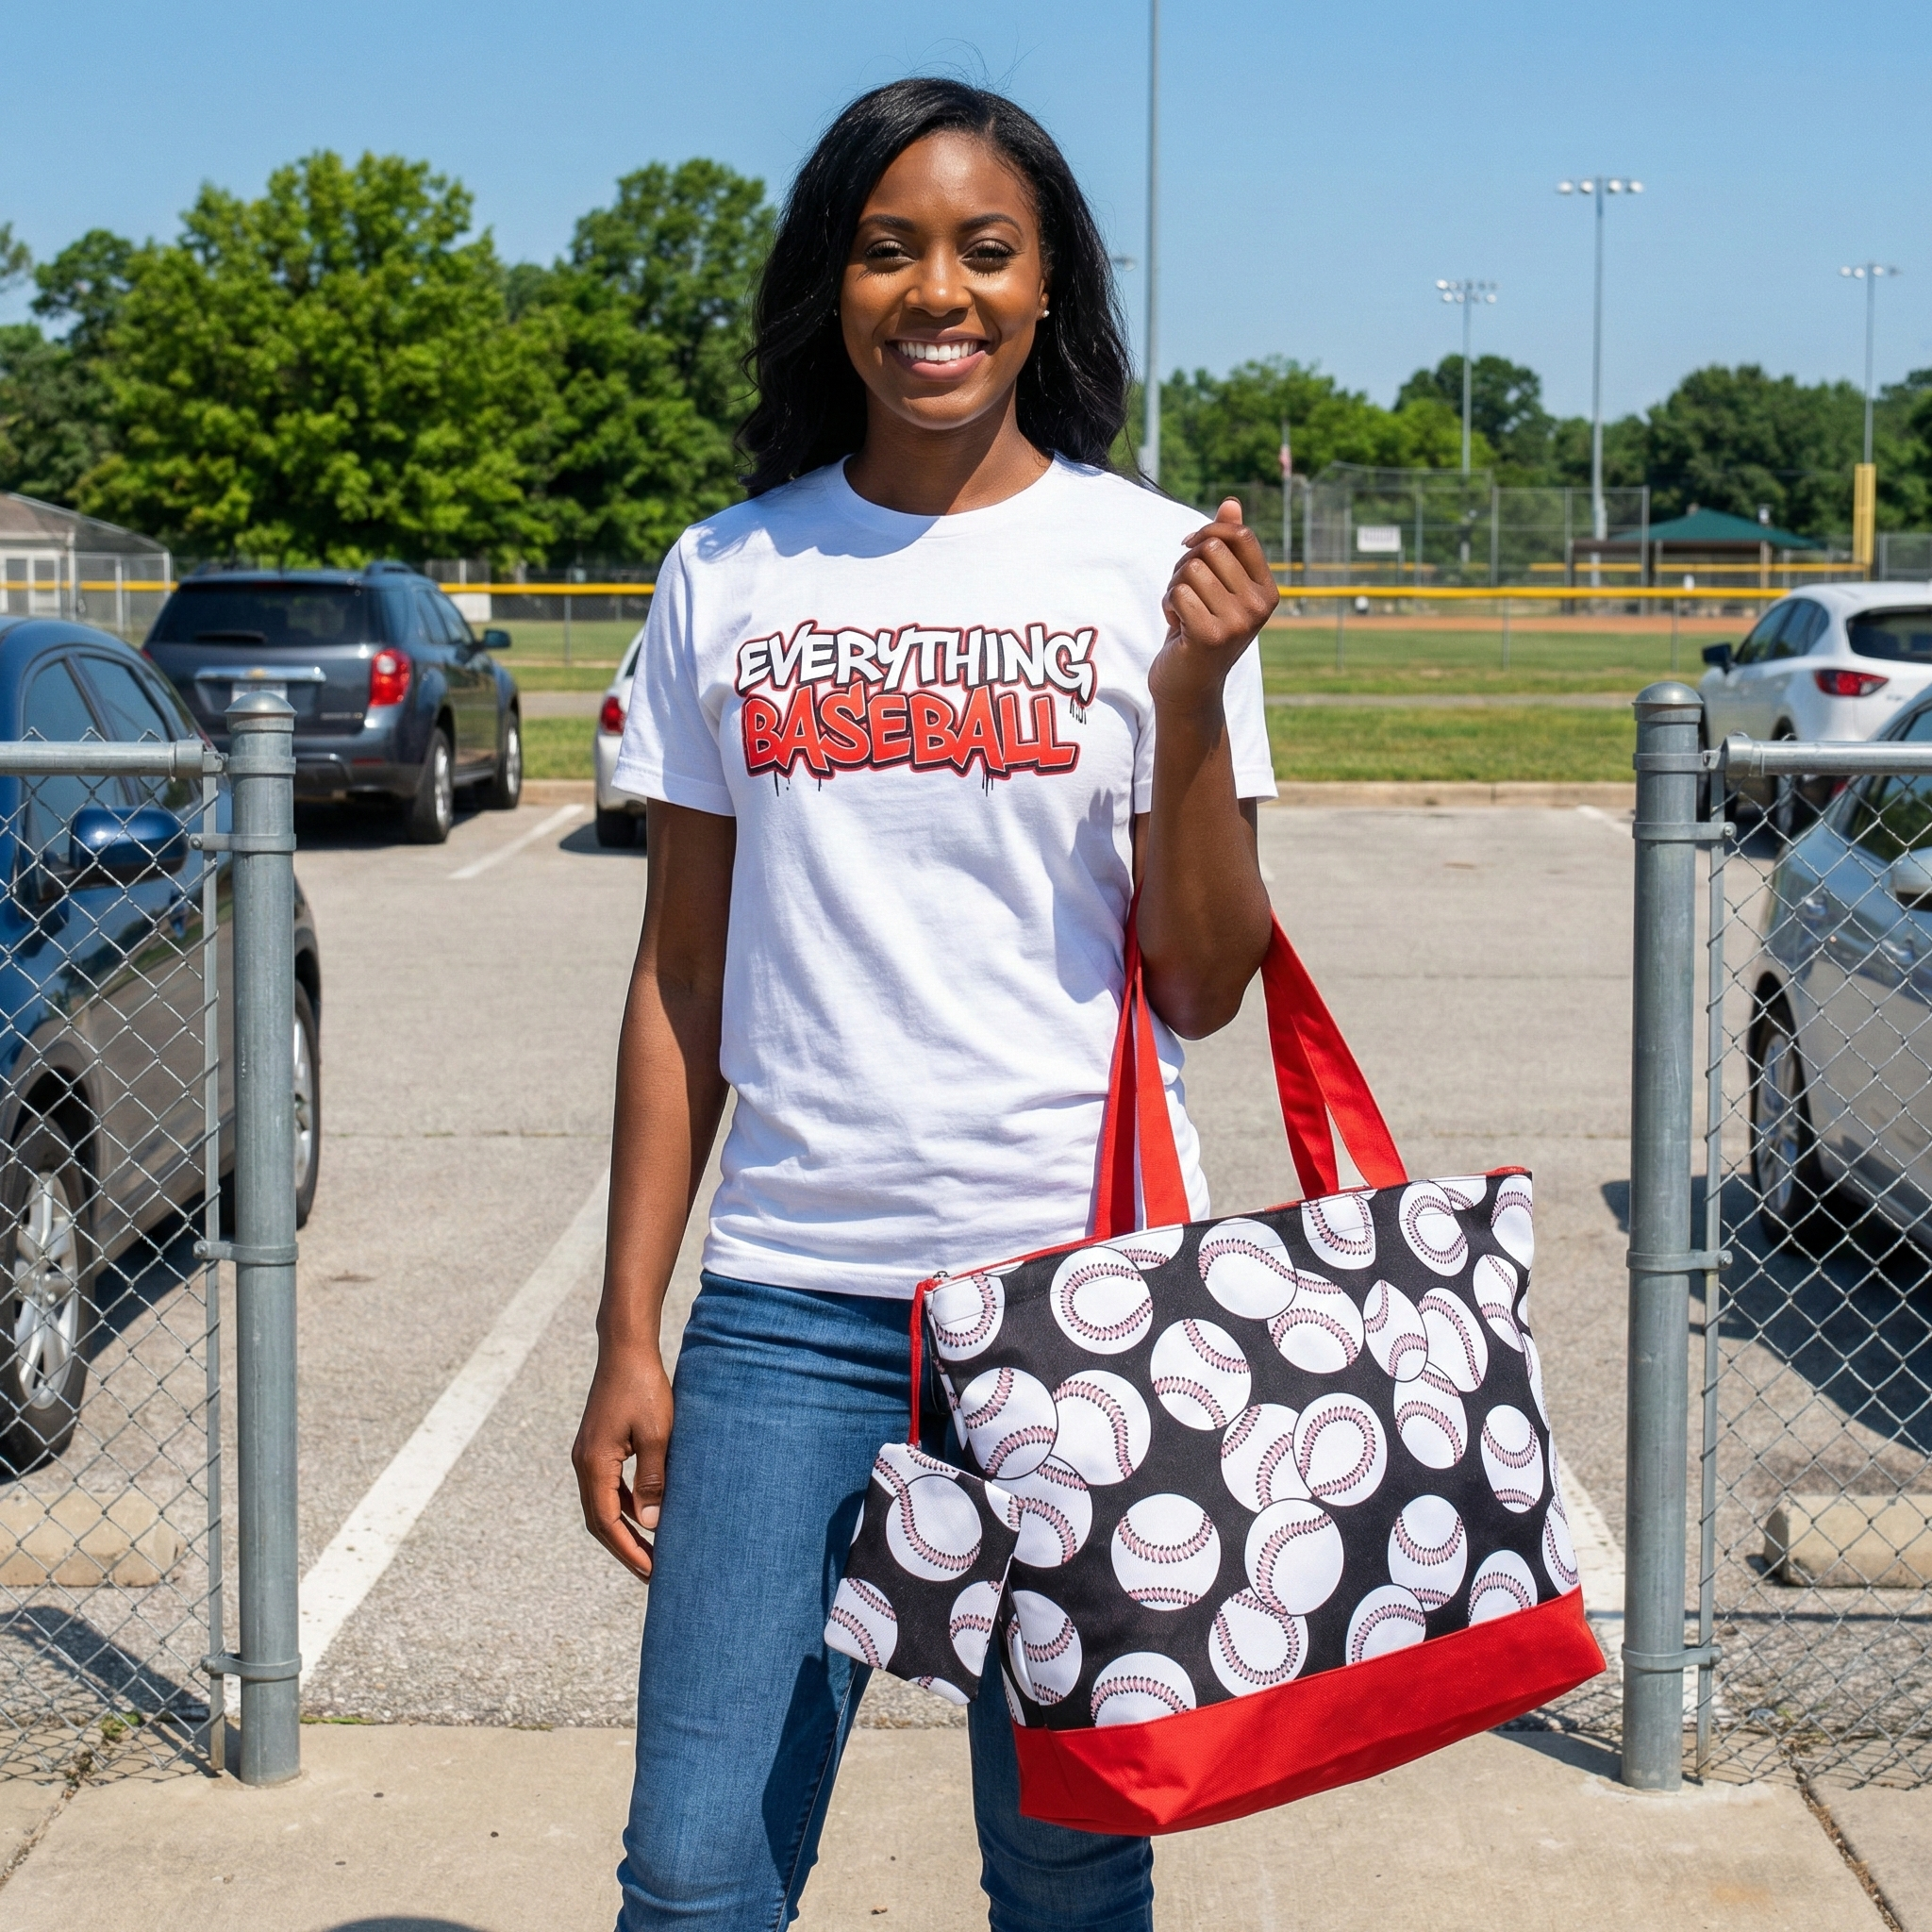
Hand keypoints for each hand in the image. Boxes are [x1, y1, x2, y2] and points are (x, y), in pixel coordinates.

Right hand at [571, 1343, 673, 1580]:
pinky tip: (648, 1513)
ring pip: (604, 1505)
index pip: (607, 1523)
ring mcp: (588, 1454)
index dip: (629, 1551)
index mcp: (593, 1464)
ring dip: (626, 1529)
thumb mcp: (657, 1434)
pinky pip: (609, 1486)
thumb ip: (653, 1479)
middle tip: (652, 1573)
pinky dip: (626, 1505)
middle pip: (600, 1520)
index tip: (651, 1573)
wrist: (626, 1349)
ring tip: (652, 1550)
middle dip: (625, 1548)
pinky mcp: (599, 1445)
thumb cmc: (644, 1387)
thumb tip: (652, 1524)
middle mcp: (584, 1463)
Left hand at [1153, 498, 1278, 710]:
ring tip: (1181, 610)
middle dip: (1186, 563)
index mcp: (1267, 591)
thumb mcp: (1219, 587)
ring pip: (1191, 569)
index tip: (1189, 546)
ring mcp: (1238, 622)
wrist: (1189, 687)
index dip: (1209, 532)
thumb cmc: (1202, 630)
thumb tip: (1231, 502)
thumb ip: (1227, 546)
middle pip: (1211, 549)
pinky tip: (1176, 625)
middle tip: (1183, 590)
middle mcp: (1259, 606)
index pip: (1241, 536)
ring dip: (1175, 586)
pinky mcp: (1210, 635)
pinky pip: (1178, 592)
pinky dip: (1168, 604)